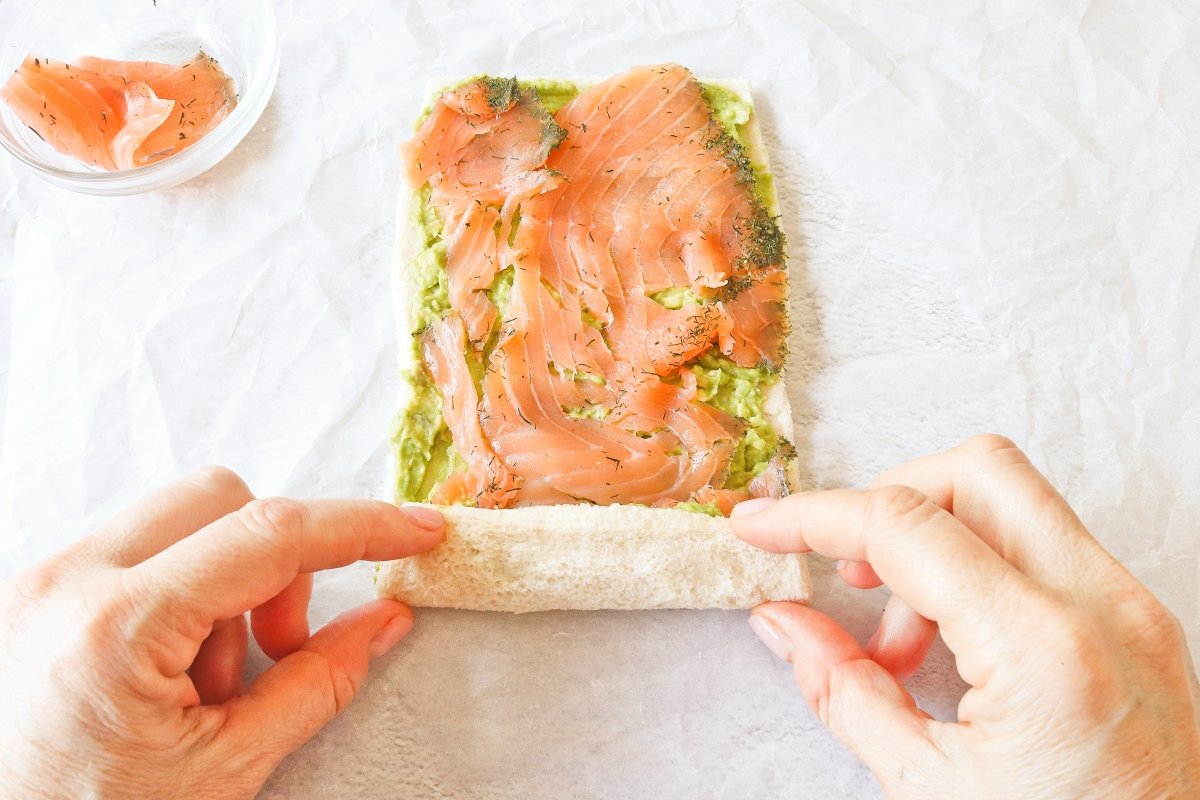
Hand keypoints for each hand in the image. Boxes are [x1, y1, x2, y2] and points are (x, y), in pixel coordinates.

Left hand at [0, 466, 443, 799]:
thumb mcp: (225, 771)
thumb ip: (318, 683)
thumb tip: (386, 620)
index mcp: (115, 629)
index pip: (270, 536)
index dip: (361, 527)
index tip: (417, 530)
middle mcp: (66, 583)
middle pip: (222, 499)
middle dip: (279, 562)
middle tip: (282, 646)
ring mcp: (41, 583)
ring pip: (180, 519)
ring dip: (227, 584)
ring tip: (208, 685)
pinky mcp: (35, 595)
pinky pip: (137, 552)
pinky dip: (182, 594)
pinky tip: (170, 674)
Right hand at [732, 435, 1199, 798]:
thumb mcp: (928, 791)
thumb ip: (842, 691)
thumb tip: (780, 621)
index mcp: (1044, 650)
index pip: (904, 525)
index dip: (812, 516)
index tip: (761, 526)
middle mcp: (1103, 606)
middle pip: (977, 470)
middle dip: (890, 500)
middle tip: (844, 568)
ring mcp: (1133, 609)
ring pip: (1014, 499)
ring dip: (933, 542)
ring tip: (895, 641)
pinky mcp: (1141, 623)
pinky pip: (1046, 548)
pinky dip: (978, 569)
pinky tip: (948, 645)